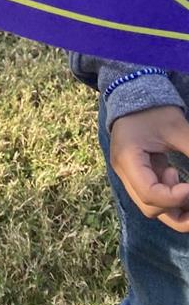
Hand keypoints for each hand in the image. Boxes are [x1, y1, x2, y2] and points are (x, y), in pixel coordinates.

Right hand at [110, 106, 188, 230]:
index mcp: (127, 158)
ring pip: (152, 207)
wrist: (134, 94)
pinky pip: (154, 197)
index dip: (175, 198)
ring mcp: (128, 175)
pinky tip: (181, 183)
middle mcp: (123, 171)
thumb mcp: (177, 129)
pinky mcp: (137, 175)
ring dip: (175, 207)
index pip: (149, 193)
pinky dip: (171, 198)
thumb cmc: (154, 109)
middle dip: (178, 210)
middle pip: (149, 207)